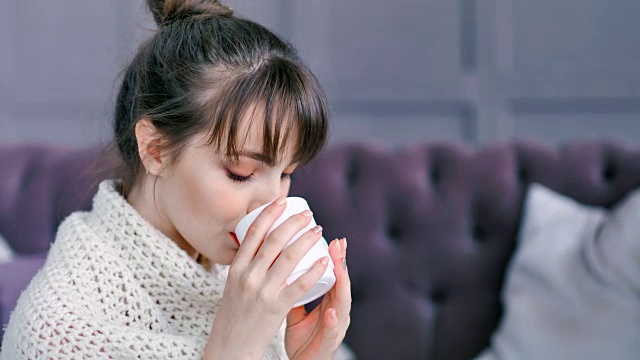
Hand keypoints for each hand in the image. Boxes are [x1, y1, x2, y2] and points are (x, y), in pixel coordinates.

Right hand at [203, 198, 330, 358]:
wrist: (230, 348)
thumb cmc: (233, 317)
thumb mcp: (232, 286)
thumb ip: (245, 267)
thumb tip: (258, 244)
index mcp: (235, 268)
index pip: (253, 232)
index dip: (270, 213)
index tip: (283, 201)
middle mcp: (247, 276)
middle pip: (274, 240)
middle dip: (294, 222)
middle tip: (308, 215)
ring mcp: (262, 291)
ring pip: (288, 257)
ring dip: (306, 239)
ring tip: (318, 231)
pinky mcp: (276, 307)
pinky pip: (299, 284)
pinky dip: (314, 270)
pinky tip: (323, 261)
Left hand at [284, 238, 350, 359]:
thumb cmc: (302, 340)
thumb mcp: (296, 312)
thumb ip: (293, 291)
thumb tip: (280, 266)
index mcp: (329, 303)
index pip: (334, 275)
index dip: (335, 257)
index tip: (333, 237)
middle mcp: (336, 313)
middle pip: (342, 284)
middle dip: (341, 263)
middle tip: (338, 243)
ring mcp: (335, 328)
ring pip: (342, 303)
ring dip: (342, 283)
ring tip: (338, 266)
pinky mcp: (327, 344)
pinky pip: (331, 331)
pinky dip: (332, 321)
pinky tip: (330, 311)